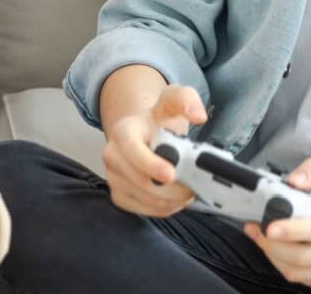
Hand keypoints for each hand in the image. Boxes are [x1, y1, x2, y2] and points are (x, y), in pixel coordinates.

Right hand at [102, 84, 207, 216]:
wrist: (145, 134)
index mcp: (122, 130)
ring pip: (145, 199)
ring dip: (172, 199)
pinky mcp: (119, 196)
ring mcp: (113, 177)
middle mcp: (112, 155)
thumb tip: (198, 115)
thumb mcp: (173, 101)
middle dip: (172, 188)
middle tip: (194, 185)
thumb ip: (186, 100)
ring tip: (188, 188)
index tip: (172, 174)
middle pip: (141, 181)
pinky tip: (175, 196)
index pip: (132, 151)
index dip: (151, 164)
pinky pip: (144, 210)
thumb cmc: (159, 120)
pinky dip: (164, 207)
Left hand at [244, 157, 310, 290]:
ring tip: (259, 235)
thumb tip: (295, 180)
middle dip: (273, 245)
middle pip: (304, 257)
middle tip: (254, 228)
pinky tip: (275, 247)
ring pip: (298, 272)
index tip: (269, 227)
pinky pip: (300, 279)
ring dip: (272, 254)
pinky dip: (280, 264)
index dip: (293, 231)